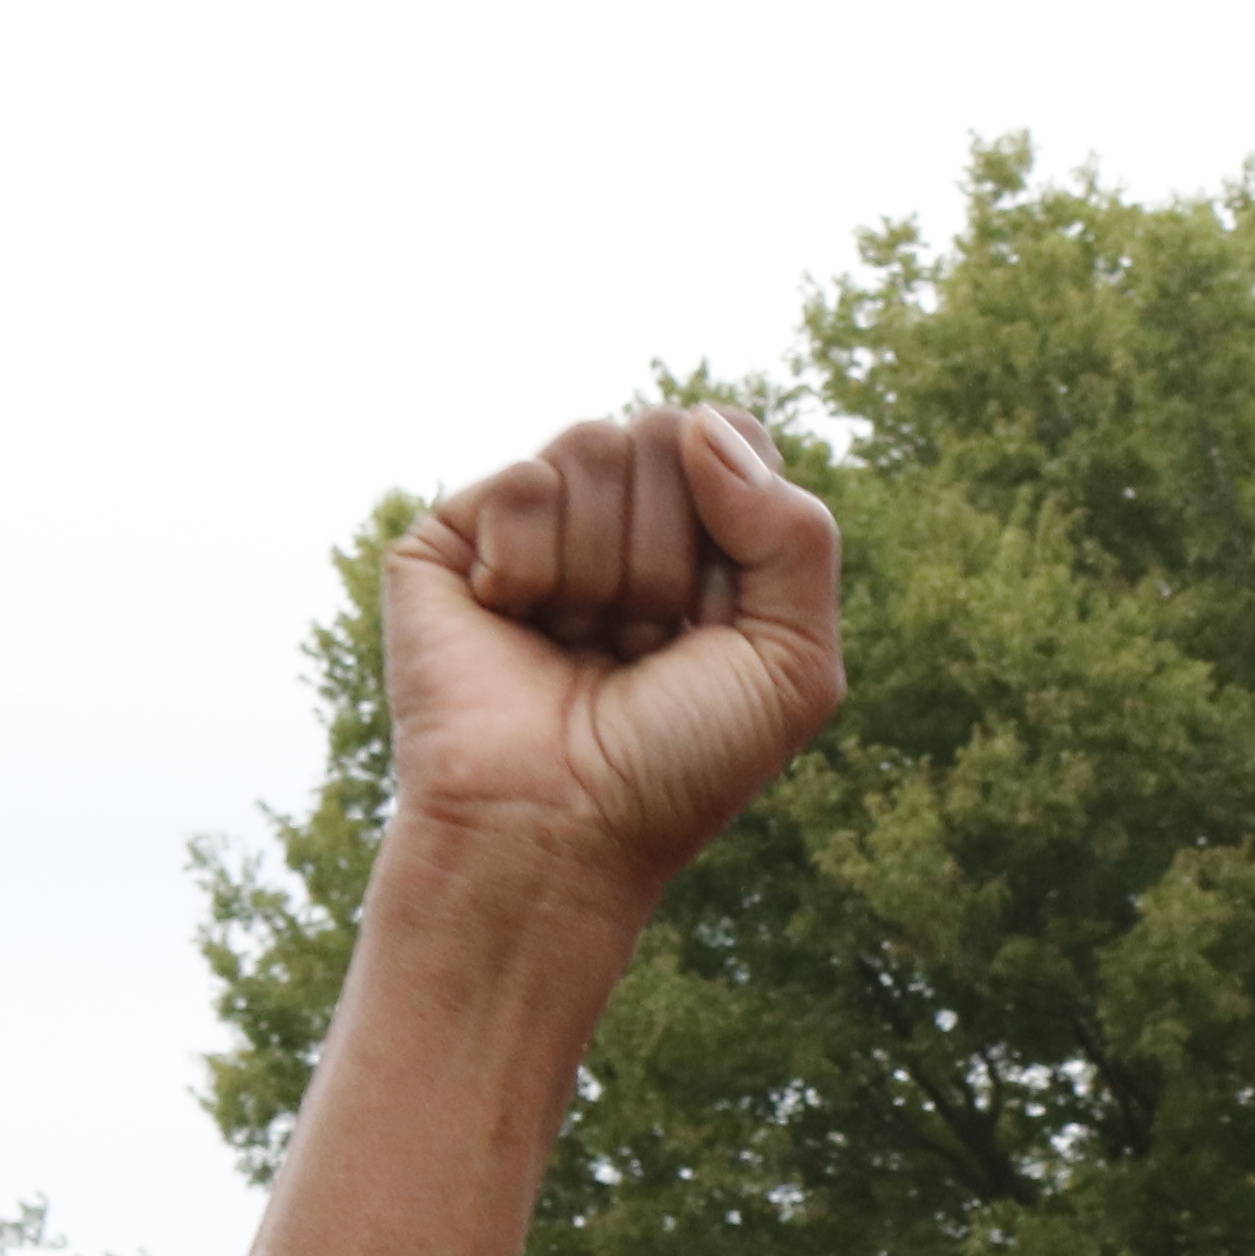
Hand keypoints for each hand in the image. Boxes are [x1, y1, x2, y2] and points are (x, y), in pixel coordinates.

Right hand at [378, 404, 847, 919]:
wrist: (557, 830)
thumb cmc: (677, 766)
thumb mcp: (793, 665)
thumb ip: (798, 535)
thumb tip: (704, 425)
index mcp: (704, 542)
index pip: (735, 437)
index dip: (738, 510)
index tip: (718, 611)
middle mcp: (619, 522)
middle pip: (668, 431)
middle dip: (671, 549)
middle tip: (643, 642)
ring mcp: (536, 524)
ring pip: (594, 444)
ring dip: (606, 567)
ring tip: (580, 642)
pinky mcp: (456, 537)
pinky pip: (523, 480)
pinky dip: (533, 565)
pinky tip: (515, 624)